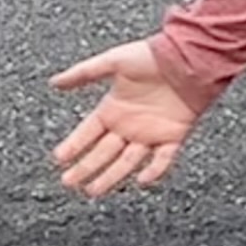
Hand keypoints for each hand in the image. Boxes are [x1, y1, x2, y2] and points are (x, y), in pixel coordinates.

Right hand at [50, 42, 201, 198]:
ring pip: (127, 161)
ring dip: (111, 177)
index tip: (58, 159)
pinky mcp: (174, 135)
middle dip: (85, 168)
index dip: (73, 146)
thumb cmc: (153, 55)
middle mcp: (129, 124)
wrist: (190, 56)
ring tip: (92, 190)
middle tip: (69, 182)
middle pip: (103, 153)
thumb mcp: (114, 61)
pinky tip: (142, 180)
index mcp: (113, 108)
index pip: (87, 133)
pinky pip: (163, 158)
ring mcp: (151, 132)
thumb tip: (54, 82)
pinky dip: (154, 170)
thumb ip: (84, 73)